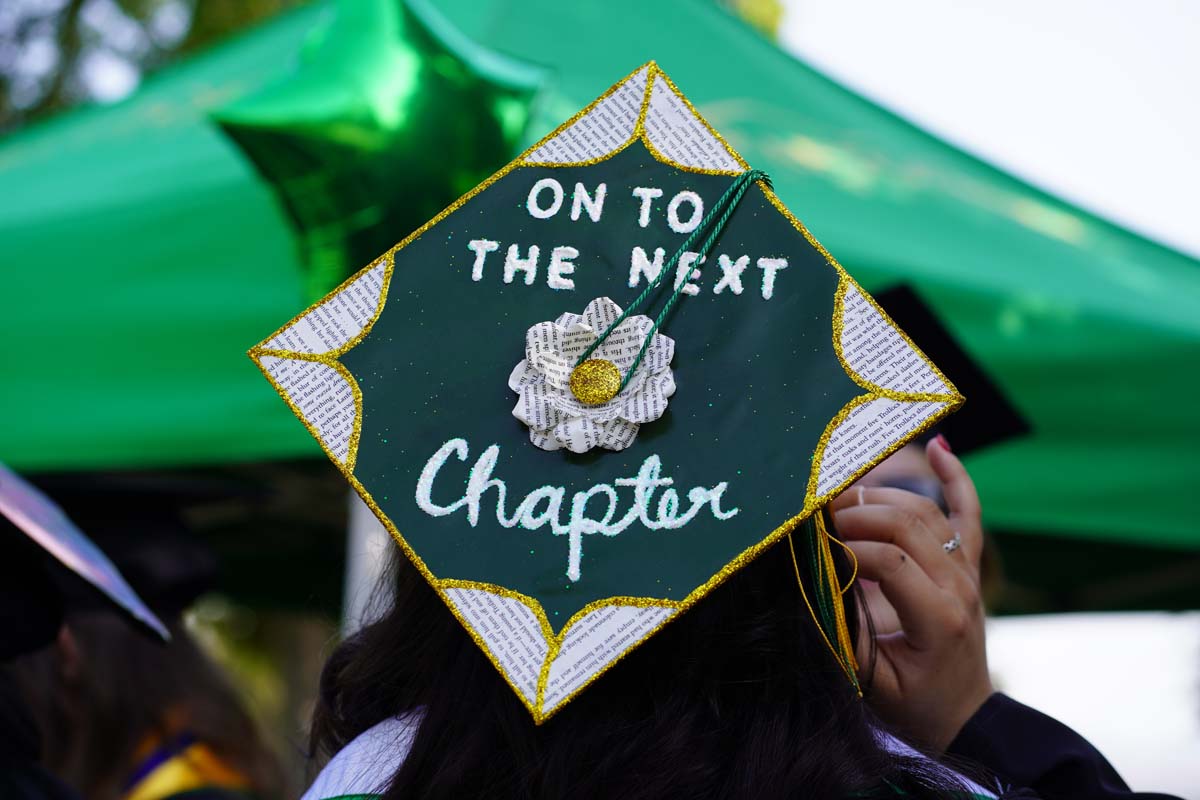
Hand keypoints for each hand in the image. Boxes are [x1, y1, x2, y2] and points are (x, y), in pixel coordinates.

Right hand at [830, 436, 991, 751]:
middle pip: (908, 524)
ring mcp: (968, 572)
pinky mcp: (969, 565)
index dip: (848, 547)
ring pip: (926, 512)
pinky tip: (940, 447)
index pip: (891, 560)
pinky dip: (956, 478)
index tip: (815, 548)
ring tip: (841, 500)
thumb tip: (818, 583)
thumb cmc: (914, 706)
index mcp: (938, 618)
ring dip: (882, 497)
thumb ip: (847, 635)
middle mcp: (959, 586)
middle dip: (857, 513)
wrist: (964, 716)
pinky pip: (968, 513)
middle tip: (819, 519)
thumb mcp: (874, 684)